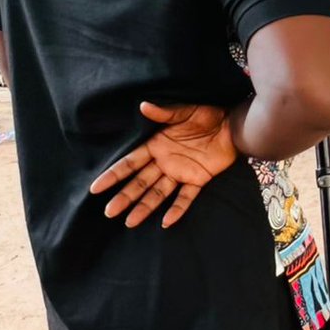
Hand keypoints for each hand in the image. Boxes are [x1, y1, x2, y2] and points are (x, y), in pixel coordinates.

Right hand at [90, 102, 237, 228]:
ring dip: (144, 207)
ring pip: (158, 193)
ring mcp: (180, 172)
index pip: (130, 163)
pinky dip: (177, 209)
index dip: (113, 175)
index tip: (95, 188)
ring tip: (129, 222)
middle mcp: (164, 161)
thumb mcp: (185, 111)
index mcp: (157, 145)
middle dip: (124, 196)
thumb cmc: (208, 113)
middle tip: (108, 212)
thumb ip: (164, 114)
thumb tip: (143, 106)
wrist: (233, 123)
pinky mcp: (198, 179)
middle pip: (140, 182)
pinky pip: (186, 197)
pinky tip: (166, 223)